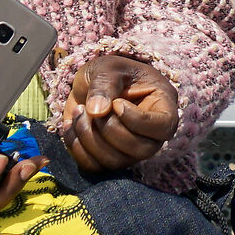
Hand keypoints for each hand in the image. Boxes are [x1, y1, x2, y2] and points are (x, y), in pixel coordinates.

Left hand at [60, 52, 180, 171]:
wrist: (92, 84)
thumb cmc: (110, 72)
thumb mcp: (108, 68)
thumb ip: (104, 85)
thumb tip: (97, 111)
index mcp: (163, 106)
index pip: (164, 127)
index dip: (138, 120)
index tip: (117, 103)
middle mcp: (152, 134)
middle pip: (141, 149)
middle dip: (109, 129)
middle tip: (90, 108)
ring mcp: (131, 150)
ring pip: (116, 161)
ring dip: (90, 138)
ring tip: (79, 112)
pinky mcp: (108, 158)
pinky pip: (94, 166)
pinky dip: (77, 147)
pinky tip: (71, 125)